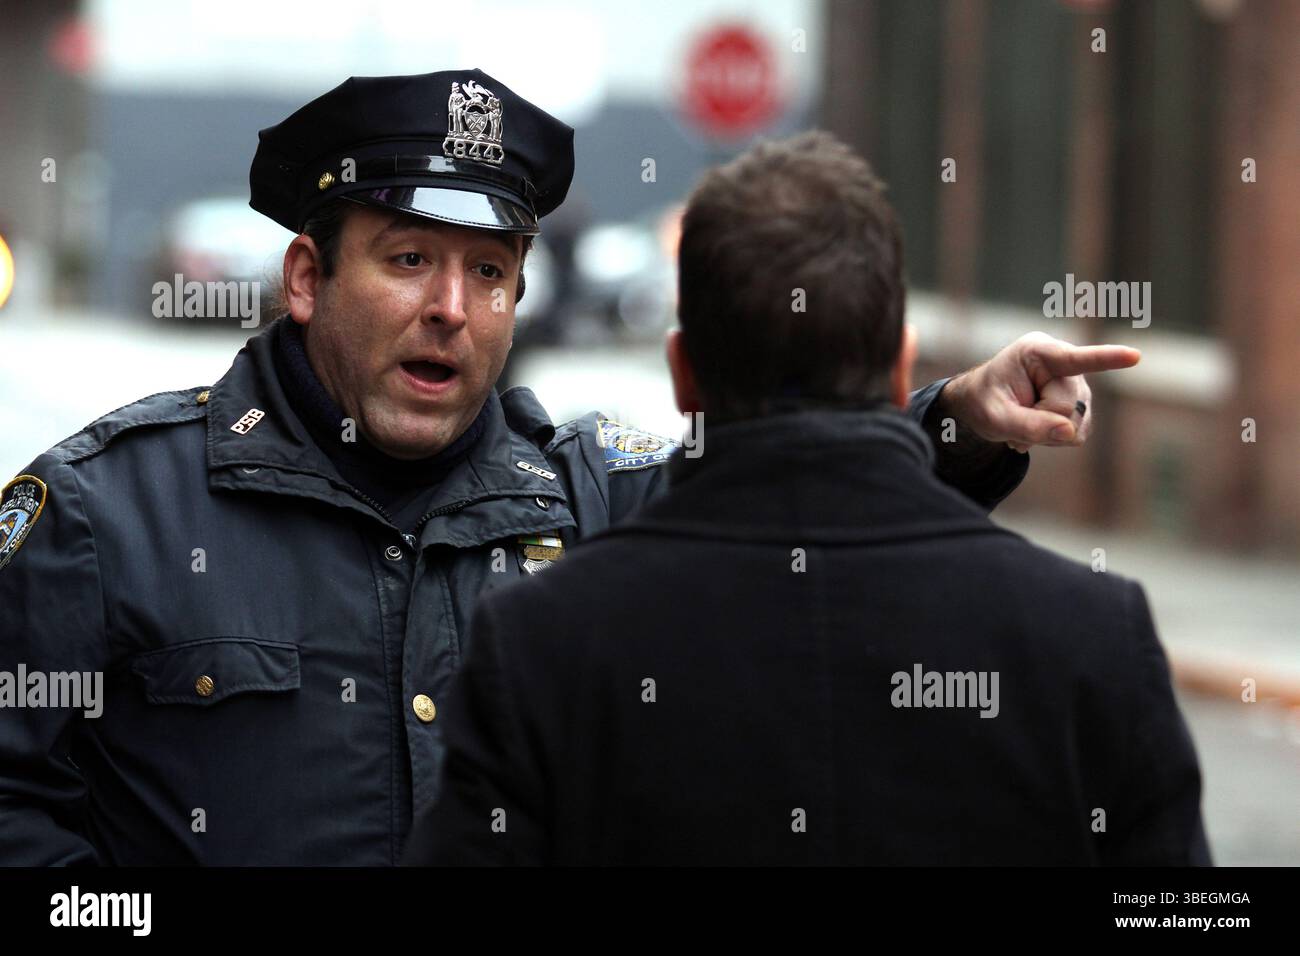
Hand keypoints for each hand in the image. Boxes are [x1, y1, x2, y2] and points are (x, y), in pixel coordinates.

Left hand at [940, 332, 1140, 452]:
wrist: (983, 403)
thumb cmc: (984, 401)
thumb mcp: (994, 416)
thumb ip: (1028, 425)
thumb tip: (1070, 433)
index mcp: (1038, 352)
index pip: (1076, 359)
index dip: (1107, 358)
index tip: (1134, 356)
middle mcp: (1065, 365)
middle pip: (1068, 408)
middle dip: (1041, 422)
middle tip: (1013, 418)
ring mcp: (1077, 385)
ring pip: (1076, 424)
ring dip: (1047, 433)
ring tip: (1023, 422)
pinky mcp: (1081, 404)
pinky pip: (1077, 433)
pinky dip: (1054, 438)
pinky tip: (1036, 428)